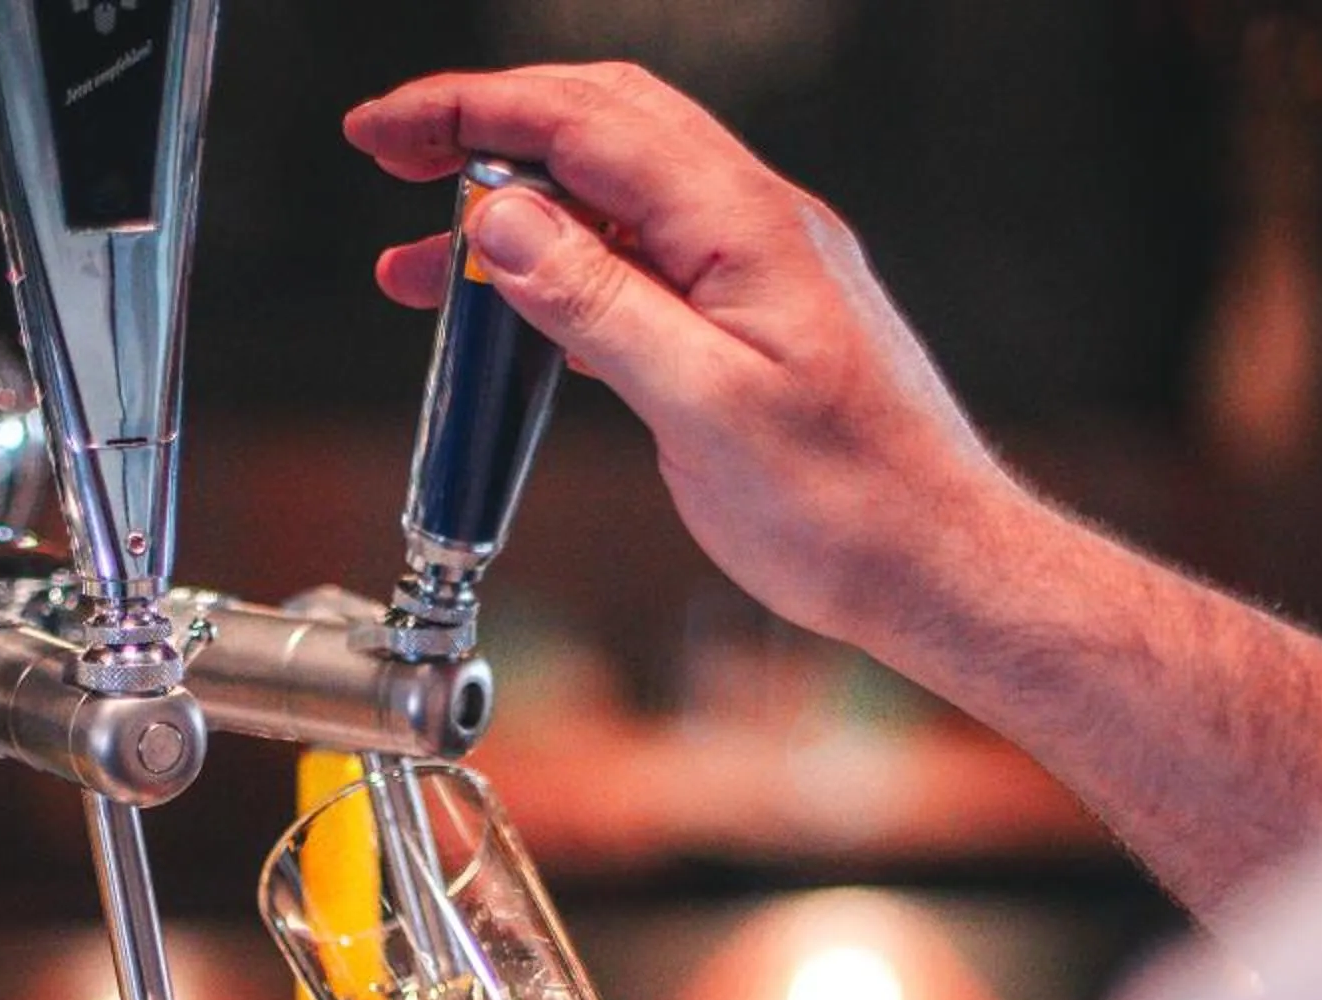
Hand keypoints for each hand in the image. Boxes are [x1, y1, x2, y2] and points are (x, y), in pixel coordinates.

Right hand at [345, 63, 1028, 664]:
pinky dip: (560, 274)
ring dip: (512, 215)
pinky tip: (512, 315)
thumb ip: (600, 305)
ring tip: (421, 269)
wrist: (935, 566)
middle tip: (391, 159)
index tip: (386, 132)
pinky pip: (638, 264)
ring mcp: (752, 270)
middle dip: (485, 131)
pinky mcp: (747, 322)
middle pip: (598, 128)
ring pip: (612, 198)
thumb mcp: (705, 410)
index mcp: (743, 225)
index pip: (587, 122)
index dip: (474, 112)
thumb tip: (503, 224)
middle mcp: (752, 225)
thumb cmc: (848, 506)